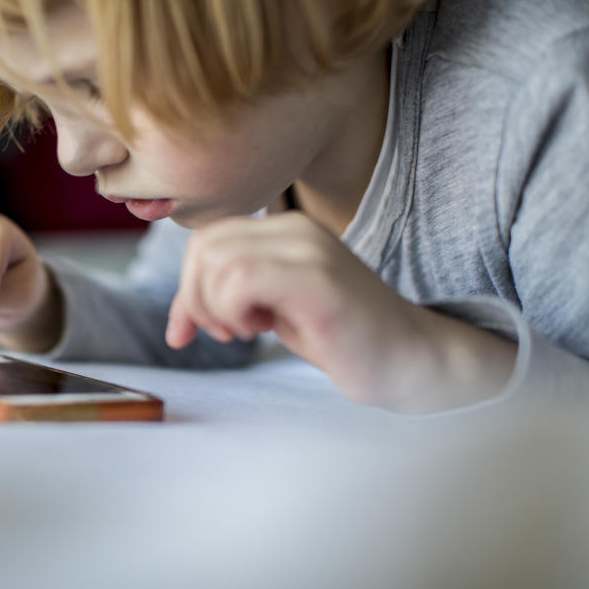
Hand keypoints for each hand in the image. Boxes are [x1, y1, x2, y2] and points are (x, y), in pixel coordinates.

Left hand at [165, 212, 515, 412]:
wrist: (409, 358)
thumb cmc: (341, 337)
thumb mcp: (273, 310)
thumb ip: (229, 297)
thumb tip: (179, 316)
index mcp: (284, 230)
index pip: (206, 241)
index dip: (185, 287)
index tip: (189, 331)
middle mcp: (296, 229)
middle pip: (204, 246)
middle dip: (194, 298)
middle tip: (223, 333)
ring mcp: (310, 250)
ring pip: (218, 261)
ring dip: (216, 307)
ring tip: (249, 330)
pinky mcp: (319, 281)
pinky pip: (242, 279)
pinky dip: (233, 310)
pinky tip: (260, 329)